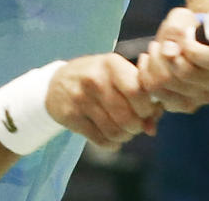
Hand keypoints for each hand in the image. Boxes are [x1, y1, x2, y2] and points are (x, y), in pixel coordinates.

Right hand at [45, 54, 161, 149]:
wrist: (56, 83)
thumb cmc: (97, 78)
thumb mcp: (117, 76)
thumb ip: (140, 96)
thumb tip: (151, 128)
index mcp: (111, 64)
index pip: (137, 91)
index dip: (147, 107)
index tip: (147, 111)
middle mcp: (95, 79)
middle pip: (127, 116)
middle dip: (137, 126)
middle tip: (136, 125)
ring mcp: (80, 98)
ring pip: (115, 131)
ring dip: (125, 136)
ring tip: (124, 131)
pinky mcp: (70, 116)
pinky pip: (100, 140)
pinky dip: (111, 144)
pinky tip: (111, 137)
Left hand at [136, 7, 208, 112]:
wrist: (183, 44)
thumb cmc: (186, 29)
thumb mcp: (182, 19)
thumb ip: (177, 29)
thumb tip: (170, 50)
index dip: (193, 48)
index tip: (185, 39)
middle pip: (184, 72)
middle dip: (165, 53)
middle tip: (163, 44)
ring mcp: (201, 98)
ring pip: (166, 82)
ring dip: (154, 61)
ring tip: (155, 49)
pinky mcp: (181, 106)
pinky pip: (155, 92)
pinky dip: (146, 74)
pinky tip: (148, 62)